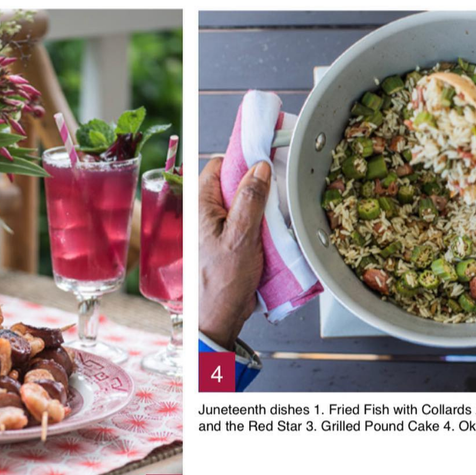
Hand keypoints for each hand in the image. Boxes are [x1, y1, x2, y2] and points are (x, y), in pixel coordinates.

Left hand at [198, 156, 267, 348]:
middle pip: (231, 185)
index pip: (218, 167)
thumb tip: (259, 168)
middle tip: (276, 189)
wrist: (218, 316)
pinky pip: (244, 224)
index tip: (264, 157)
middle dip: (254, 185)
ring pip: (240, 205)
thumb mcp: (241, 236)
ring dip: (259, 207)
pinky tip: (272, 230)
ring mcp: (215, 229)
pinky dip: (259, 224)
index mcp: (199, 206)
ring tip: (276, 212)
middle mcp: (203, 214)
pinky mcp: (226, 243)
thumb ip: (250, 200)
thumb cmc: (221, 282)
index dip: (241, 161)